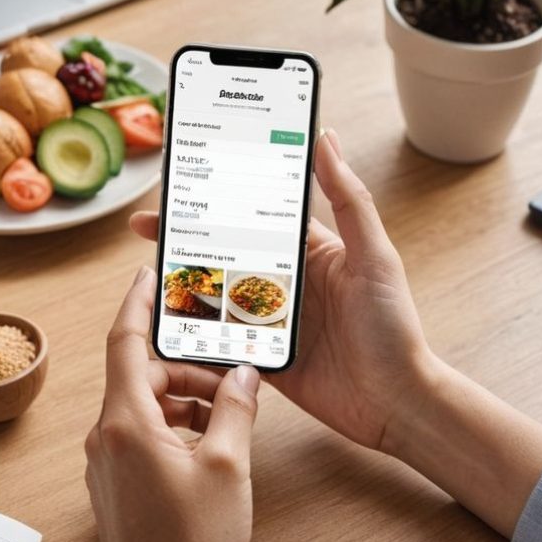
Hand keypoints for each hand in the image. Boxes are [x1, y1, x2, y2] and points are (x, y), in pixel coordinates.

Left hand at [85, 266, 259, 541]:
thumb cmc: (196, 540)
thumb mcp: (228, 463)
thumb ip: (236, 407)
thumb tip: (245, 375)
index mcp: (126, 423)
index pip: (126, 343)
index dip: (139, 304)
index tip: (150, 276)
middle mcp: (106, 437)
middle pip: (145, 376)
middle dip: (190, 368)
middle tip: (232, 374)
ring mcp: (108, 462)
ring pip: (147, 406)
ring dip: (186, 399)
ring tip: (229, 411)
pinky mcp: (118, 483)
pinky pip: (144, 434)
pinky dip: (176, 426)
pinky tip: (211, 440)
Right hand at [131, 130, 431, 451]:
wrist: (395, 402)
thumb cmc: (394, 329)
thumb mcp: (375, 258)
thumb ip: (349, 201)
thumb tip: (326, 138)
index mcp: (312, 253)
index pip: (258, 216)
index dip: (223, 198)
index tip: (189, 181)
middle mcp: (289, 283)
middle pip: (229, 253)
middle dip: (189, 238)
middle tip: (146, 225)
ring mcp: (274, 321)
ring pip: (220, 295)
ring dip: (187, 283)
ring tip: (151, 269)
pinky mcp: (265, 356)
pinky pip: (224, 339)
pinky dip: (198, 330)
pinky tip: (170, 322)